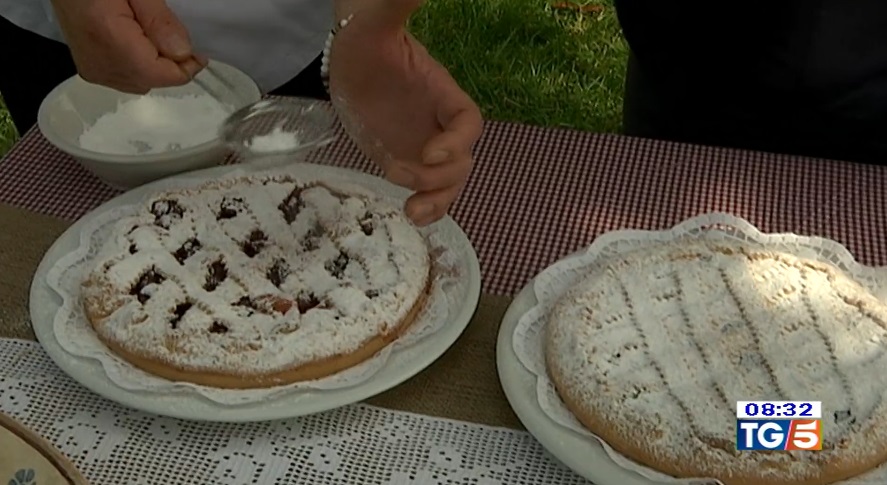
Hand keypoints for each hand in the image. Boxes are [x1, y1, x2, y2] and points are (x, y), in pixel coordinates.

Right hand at [50, 0, 204, 92]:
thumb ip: (160, 21)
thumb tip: (183, 53)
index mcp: (112, 43)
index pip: (163, 76)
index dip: (188, 65)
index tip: (198, 48)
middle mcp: (100, 66)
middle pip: (154, 81)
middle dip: (171, 64)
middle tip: (174, 35)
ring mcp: (93, 71)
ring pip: (141, 83)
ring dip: (156, 66)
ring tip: (152, 36)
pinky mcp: (88, 69)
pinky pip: (125, 78)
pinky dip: (139, 66)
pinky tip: (137, 43)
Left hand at [329, 0, 482, 225]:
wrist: (349, 60)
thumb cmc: (366, 40)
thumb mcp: (376, 25)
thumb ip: (396, 7)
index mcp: (441, 95)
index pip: (467, 122)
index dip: (456, 142)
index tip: (429, 153)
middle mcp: (438, 126)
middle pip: (460, 161)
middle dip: (438, 177)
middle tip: (402, 173)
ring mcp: (423, 147)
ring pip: (446, 183)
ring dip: (436, 200)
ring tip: (412, 211)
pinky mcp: (404, 161)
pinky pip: (425, 191)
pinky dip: (424, 206)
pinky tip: (407, 214)